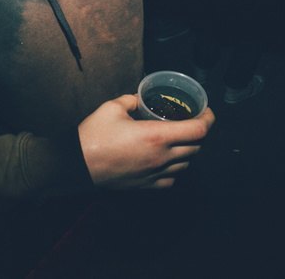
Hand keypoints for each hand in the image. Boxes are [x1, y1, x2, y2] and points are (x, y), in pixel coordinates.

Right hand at [78, 94, 214, 189]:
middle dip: (199, 133)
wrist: (76, 164)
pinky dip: (175, 169)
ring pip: (186, 164)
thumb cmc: (93, 135)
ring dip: (189, 151)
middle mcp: (161, 157)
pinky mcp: (146, 185)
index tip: (206, 111)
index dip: (208, 119)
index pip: (198, 130)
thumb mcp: (112, 107)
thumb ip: (132, 100)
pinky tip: (167, 160)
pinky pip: (171, 179)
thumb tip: (141, 99)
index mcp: (156, 135)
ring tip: (180, 140)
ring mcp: (154, 173)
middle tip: (192, 122)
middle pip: (197, 147)